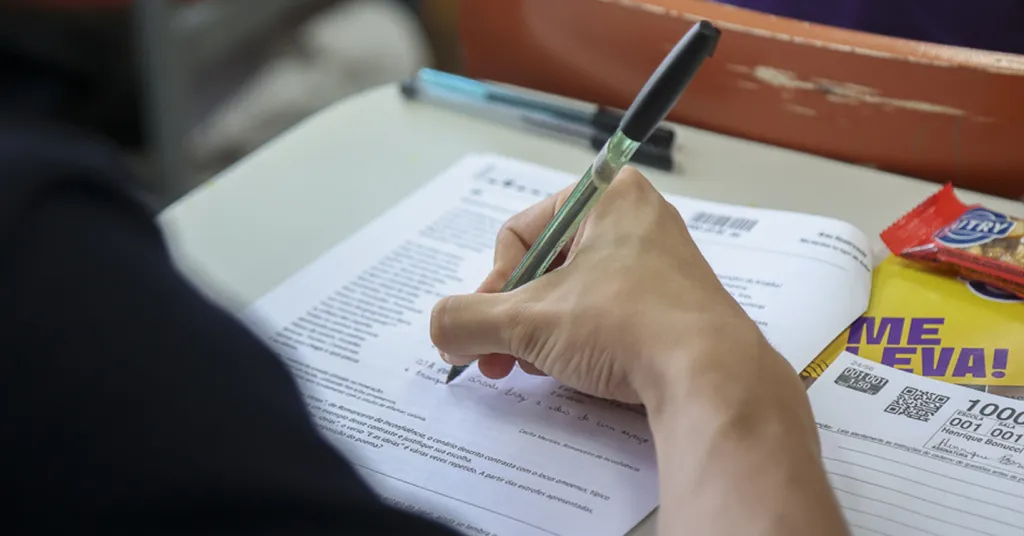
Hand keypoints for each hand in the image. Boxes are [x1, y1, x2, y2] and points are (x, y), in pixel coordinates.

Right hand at [429, 167, 789, 407]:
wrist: (711, 376)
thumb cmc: (627, 324)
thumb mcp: (529, 322)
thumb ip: (468, 319)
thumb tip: (440, 329)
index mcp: (607, 196)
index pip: (521, 234)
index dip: (494, 285)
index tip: (487, 328)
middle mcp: (637, 220)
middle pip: (546, 267)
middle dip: (515, 317)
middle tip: (498, 357)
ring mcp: (660, 265)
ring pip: (576, 295)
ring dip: (544, 334)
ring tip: (538, 368)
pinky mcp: (674, 306)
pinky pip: (610, 315)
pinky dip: (582, 342)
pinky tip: (576, 371)